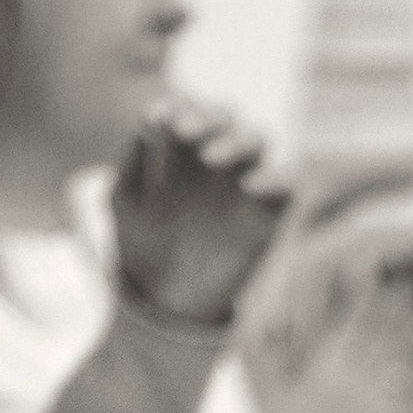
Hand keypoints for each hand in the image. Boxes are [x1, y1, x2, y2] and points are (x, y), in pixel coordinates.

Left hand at [114, 103, 291, 327]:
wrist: (166, 305)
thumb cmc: (141, 249)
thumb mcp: (124, 203)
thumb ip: (132, 162)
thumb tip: (147, 121)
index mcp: (181, 151)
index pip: (188, 111)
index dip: (177, 107)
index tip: (158, 119)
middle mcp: (216, 161)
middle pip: (226, 117)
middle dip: (207, 117)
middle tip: (184, 131)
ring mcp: (245, 184)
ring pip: (257, 140)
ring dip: (235, 140)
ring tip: (210, 157)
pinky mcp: (270, 214)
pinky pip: (288, 183)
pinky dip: (275, 178)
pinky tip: (249, 187)